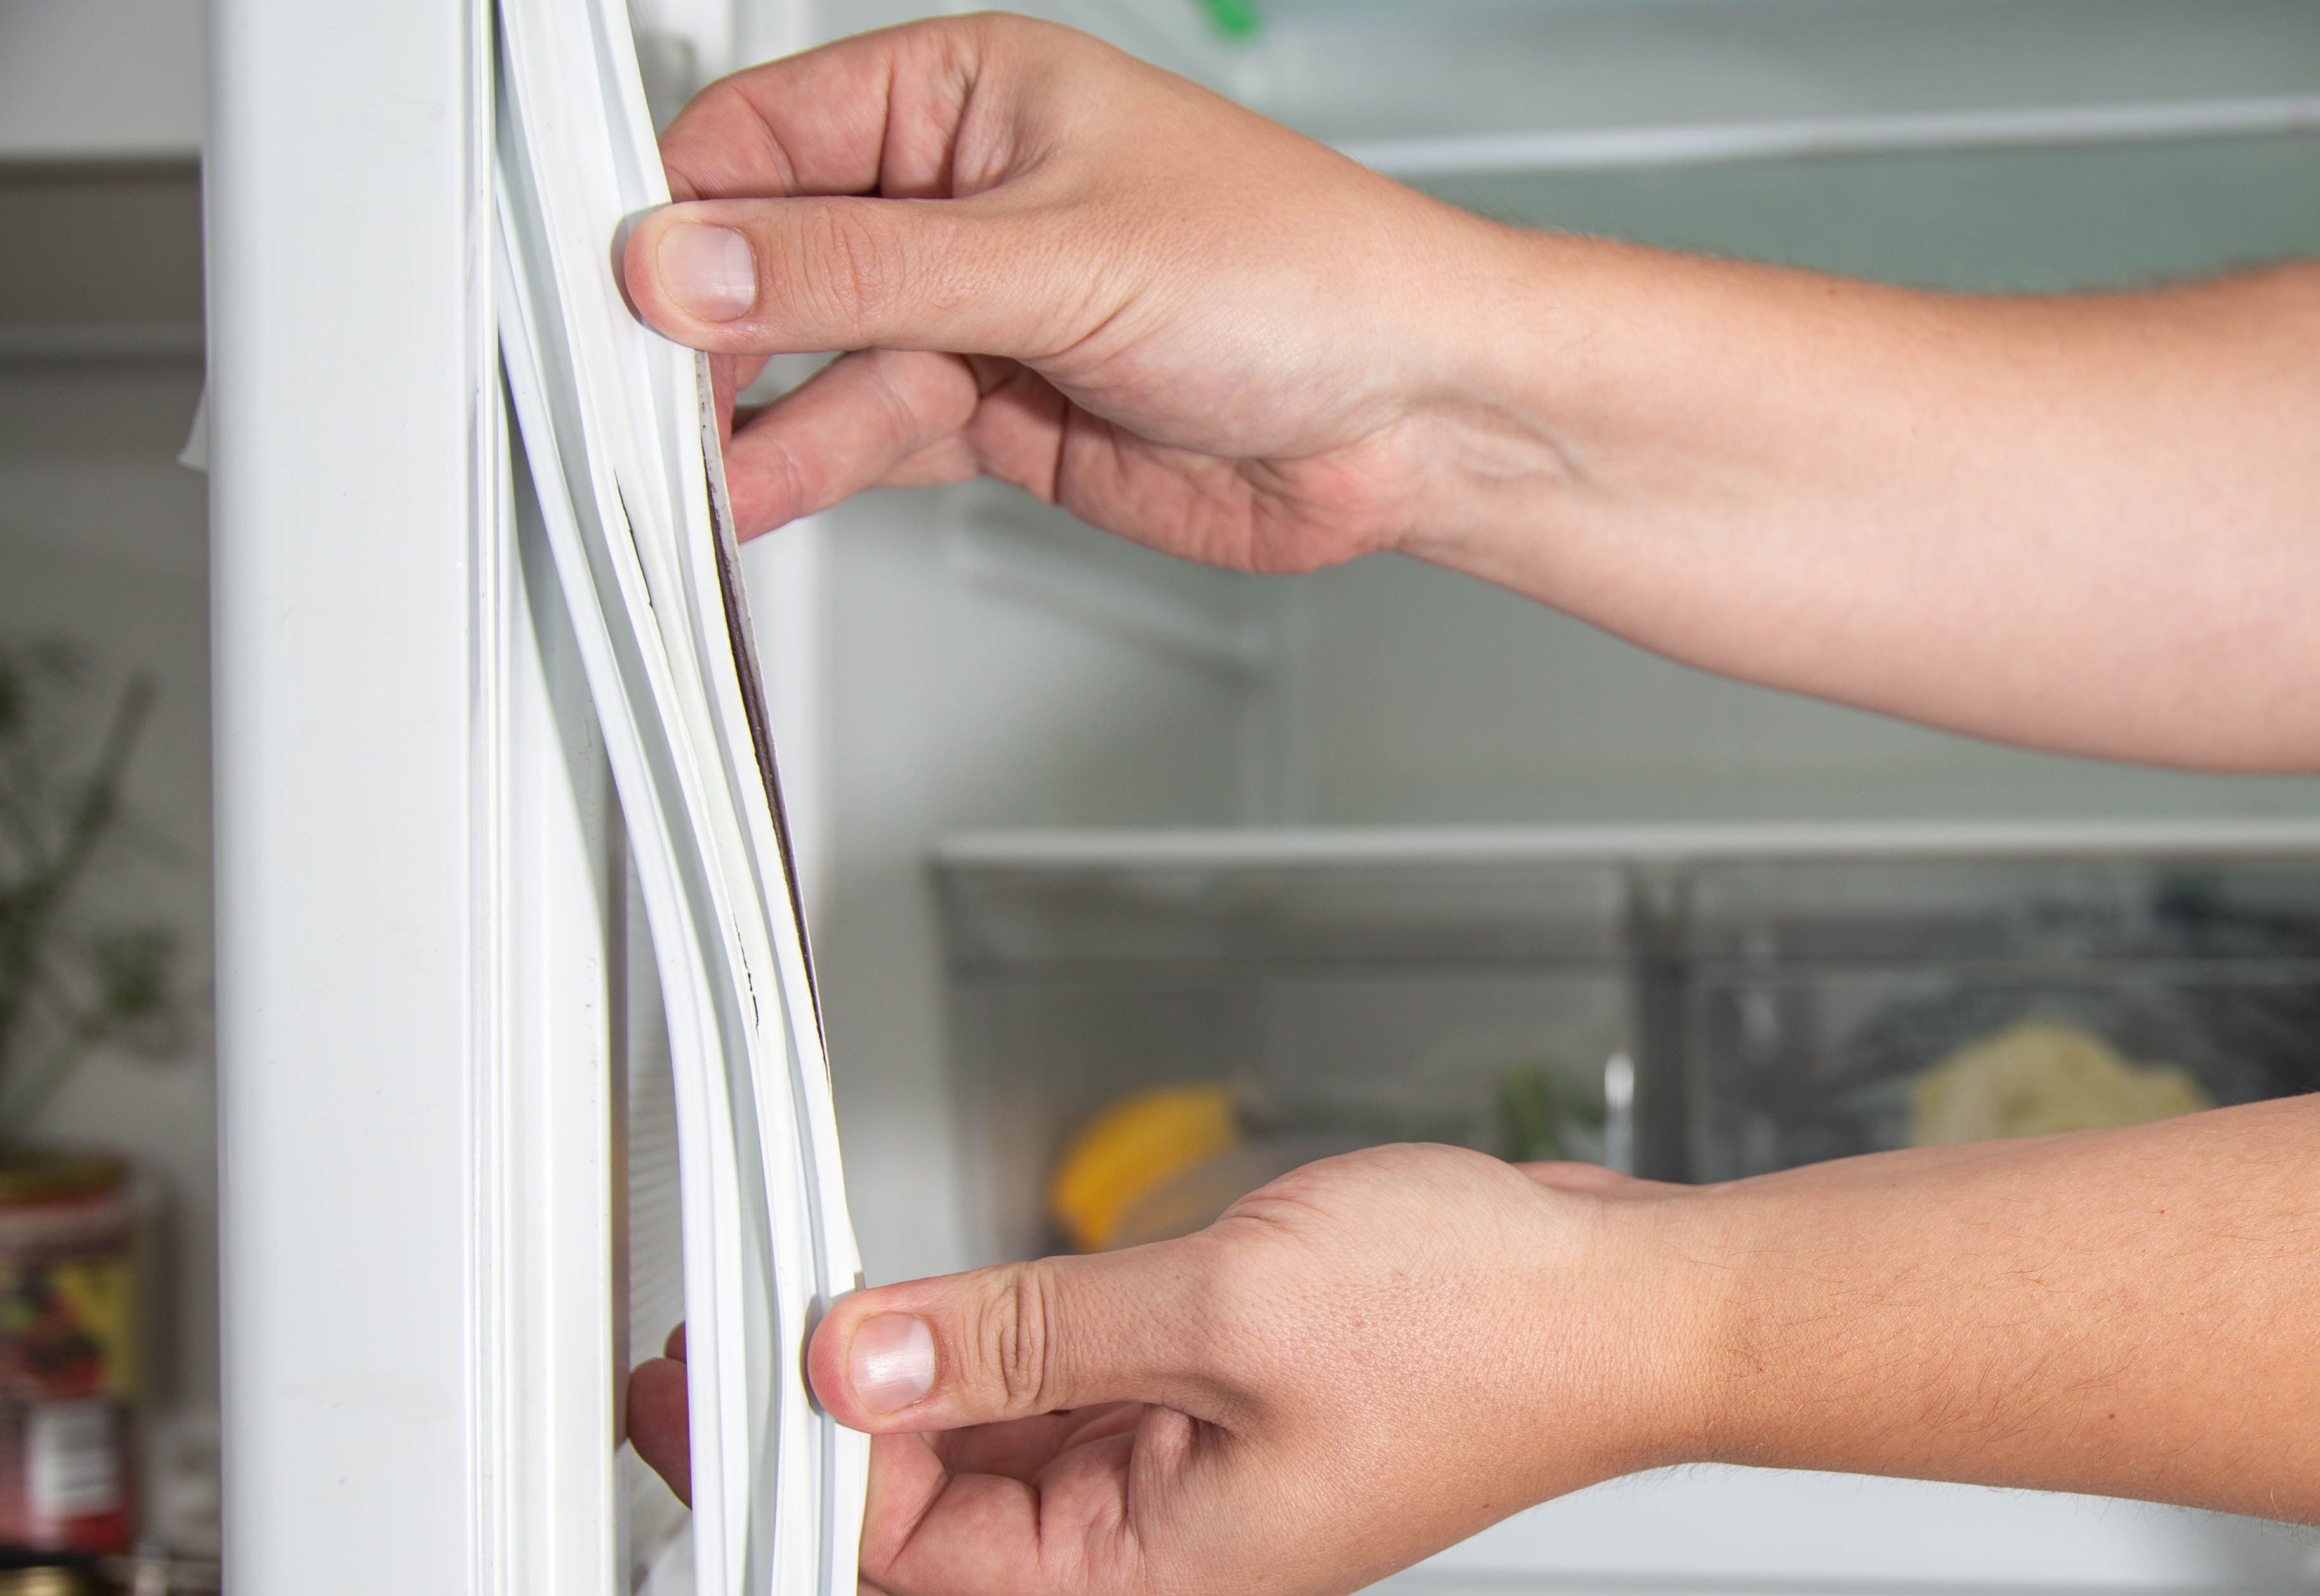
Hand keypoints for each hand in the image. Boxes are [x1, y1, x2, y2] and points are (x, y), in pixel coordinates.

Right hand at [611, 13, 1534, 557]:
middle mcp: (960, 201)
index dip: (680, 215)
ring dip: (748, 414)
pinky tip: (747, 488)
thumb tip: (696, 261)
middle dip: (705, 325)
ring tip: (675, 466)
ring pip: (817, 359)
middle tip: (633, 390)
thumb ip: (864, 271)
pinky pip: (870, 435)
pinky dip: (809, 465)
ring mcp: (977, 315)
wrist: (1414, 413)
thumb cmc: (1303, 278)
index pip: (763, 138)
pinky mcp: (1001, 415)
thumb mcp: (1057, 261)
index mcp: (967, 97)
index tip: (618, 289)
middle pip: (775, 257)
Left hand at [625, 1144, 1711, 1595]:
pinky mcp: (1239, 1415)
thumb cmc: (1488, 1331)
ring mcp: (1208, 1484)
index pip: (908, 1554)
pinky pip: (1083, 1403)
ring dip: (916, 1385)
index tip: (713, 1387)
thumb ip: (1019, 1332)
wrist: (1635, 1309)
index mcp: (1157, 1568)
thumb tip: (861, 1358)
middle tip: (728, 1346)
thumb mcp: (1214, 1305)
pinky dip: (1009, 1351)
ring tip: (827, 1308)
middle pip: (939, 1519)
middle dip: (826, 1436)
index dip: (792, 1473)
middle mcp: (1171, 1548)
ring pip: (1006, 1454)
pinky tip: (960, 1301)